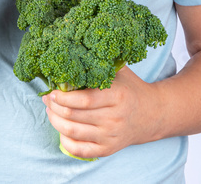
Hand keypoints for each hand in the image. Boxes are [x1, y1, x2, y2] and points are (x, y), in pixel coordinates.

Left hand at [42, 66, 162, 158]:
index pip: (83, 100)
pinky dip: (65, 140)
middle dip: (54, 107)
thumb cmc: (129, 89)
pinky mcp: (108, 150)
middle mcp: (114, 119)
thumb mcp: (118, 72)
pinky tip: (61, 129)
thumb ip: (97, 64)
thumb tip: (69, 51)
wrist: (153, 114)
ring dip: (55, 121)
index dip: (62, 97)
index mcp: (117, 97)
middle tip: (47, 99)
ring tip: (51, 111)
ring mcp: (111, 136)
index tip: (51, 92)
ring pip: (72, 132)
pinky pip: (79, 150)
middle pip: (73, 116)